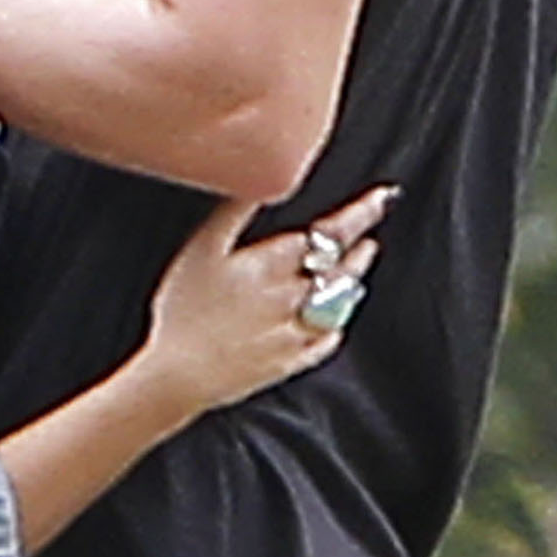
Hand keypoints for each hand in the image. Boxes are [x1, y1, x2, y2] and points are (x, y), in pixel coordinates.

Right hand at [140, 182, 392, 420]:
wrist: (177, 374)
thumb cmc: (181, 310)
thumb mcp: (201, 248)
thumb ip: (235, 212)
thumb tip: (264, 182)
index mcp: (274, 264)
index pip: (330, 232)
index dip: (358, 213)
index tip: (379, 200)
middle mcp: (293, 297)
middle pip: (341, 268)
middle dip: (360, 248)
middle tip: (370, 236)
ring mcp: (294, 332)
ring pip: (338, 305)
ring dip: (352, 284)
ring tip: (359, 271)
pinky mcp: (288, 362)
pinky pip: (324, 344)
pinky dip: (335, 329)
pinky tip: (335, 323)